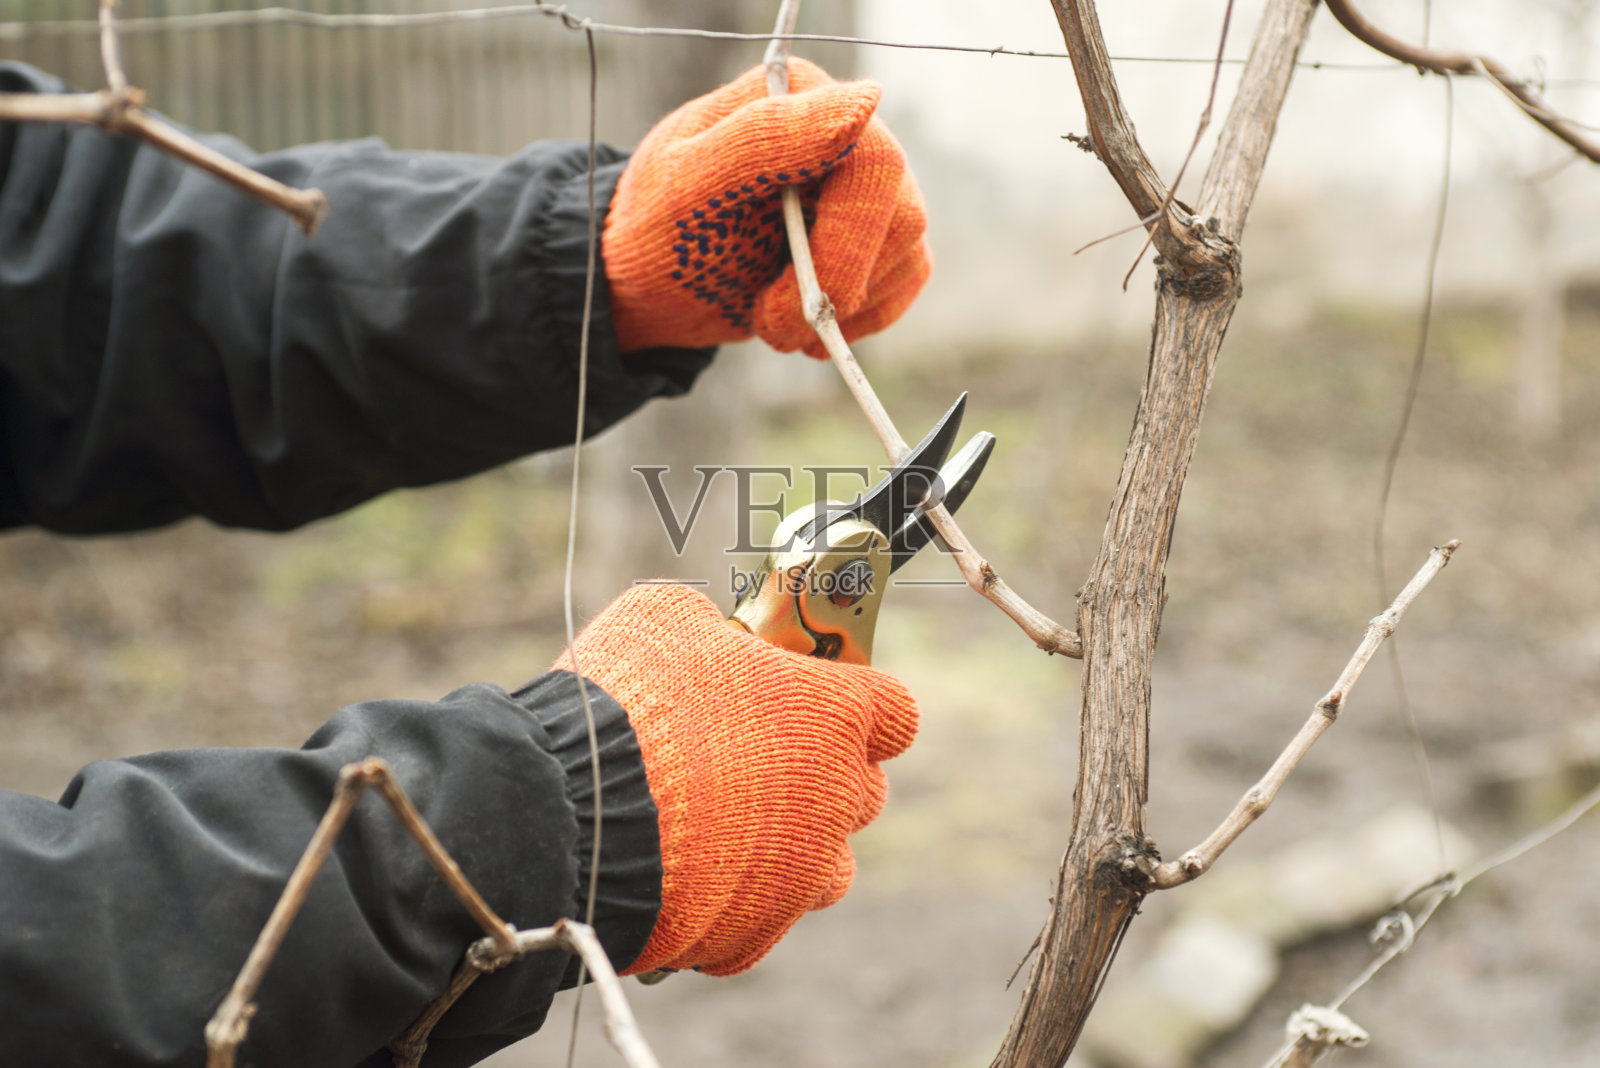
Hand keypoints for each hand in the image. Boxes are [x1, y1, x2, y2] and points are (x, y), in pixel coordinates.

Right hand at [553, 584, 917, 975]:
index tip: (824, 701)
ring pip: (827, 867)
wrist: (579, 814)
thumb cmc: (631, 702)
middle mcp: (835, 800)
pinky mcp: (755, 932)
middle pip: (864, 792)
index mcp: (834, 717)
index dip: (860, 705)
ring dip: (793, 848)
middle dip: (823, 777)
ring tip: (729, 832)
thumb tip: (708, 631)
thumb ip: (711, 627)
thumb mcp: (666, 621)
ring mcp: (801, 873)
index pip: (894, 712)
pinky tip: (689, 878)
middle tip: (759, 762)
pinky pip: (762, 920)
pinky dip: (734, 902)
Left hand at [602, 59, 930, 358]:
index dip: (848, 233)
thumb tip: (864, 100)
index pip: (870, 157)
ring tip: (774, 324)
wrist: (656, 286)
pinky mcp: (878, 235)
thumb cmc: (658, 229)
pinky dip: (866, 318)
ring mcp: (866, 186)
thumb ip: (763, 138)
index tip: (794, 294)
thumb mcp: (687, 185)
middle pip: (899, 210)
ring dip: (844, 307)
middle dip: (837, 282)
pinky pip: (910, 276)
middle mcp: (844, 131)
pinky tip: (812, 331)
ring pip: (908, 248)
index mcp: (796, 97)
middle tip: (773, 325)